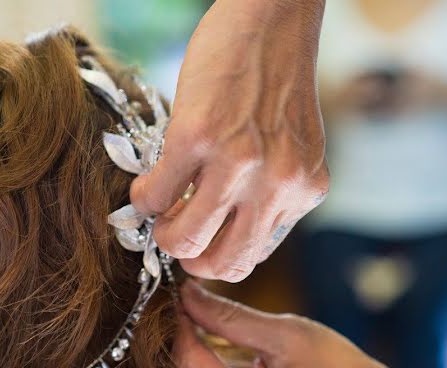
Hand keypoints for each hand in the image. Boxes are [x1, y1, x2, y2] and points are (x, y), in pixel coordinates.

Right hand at [132, 0, 329, 281]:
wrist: (272, 18)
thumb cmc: (275, 81)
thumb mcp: (291, 149)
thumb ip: (268, 192)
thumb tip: (218, 230)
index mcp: (303, 192)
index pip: (252, 257)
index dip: (216, 256)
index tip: (199, 240)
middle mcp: (277, 184)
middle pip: (221, 265)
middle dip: (190, 256)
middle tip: (176, 232)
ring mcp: (237, 164)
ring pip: (184, 241)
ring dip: (162, 232)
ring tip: (160, 208)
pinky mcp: (196, 138)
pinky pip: (155, 195)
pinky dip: (143, 195)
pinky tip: (149, 179)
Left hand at [172, 280, 444, 367]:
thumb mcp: (284, 334)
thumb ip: (227, 317)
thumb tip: (186, 295)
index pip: (186, 361)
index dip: (179, 323)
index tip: (180, 295)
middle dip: (182, 342)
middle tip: (188, 306)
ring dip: (195, 360)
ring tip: (208, 326)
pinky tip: (224, 354)